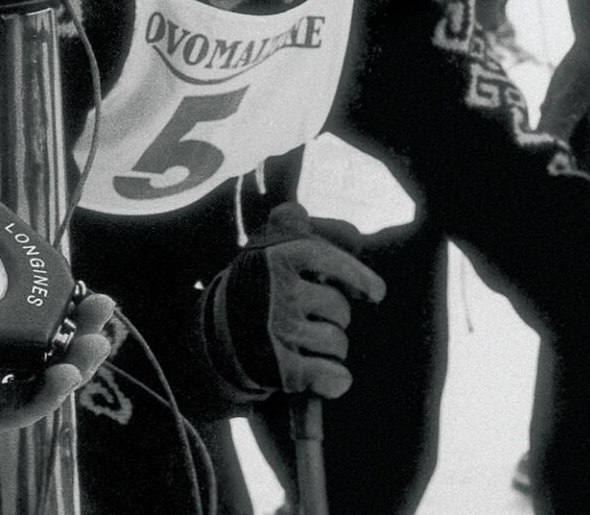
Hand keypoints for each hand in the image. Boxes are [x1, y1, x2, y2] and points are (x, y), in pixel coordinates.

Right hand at [201, 202, 386, 399]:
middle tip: (315, 320)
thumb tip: (296, 209)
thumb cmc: (253, 292)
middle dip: (336, 318)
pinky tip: (329, 376)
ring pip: (337, 343)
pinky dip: (335, 380)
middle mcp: (278, 292)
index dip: (361, 278)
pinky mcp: (280, 370)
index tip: (376, 294)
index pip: (332, 261)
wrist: (213, 342)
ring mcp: (279, 331)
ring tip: (310, 344)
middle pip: (340, 309)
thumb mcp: (262, 253)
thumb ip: (284, 228)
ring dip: (332, 348)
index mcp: (277, 257)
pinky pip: (331, 377)